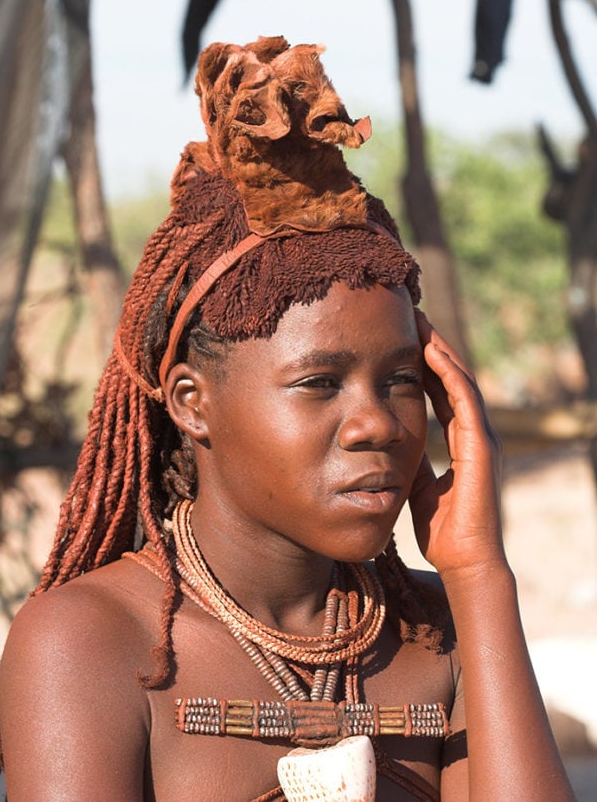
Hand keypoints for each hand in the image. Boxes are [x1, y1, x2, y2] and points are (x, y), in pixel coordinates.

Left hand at [408, 311, 504, 578]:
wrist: (465, 561)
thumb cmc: (443, 530)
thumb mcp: (421, 484)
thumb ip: (415, 461)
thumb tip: (396, 445)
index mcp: (462, 439)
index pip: (442, 389)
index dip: (424, 361)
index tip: (403, 338)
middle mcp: (475, 432)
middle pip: (453, 376)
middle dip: (432, 344)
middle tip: (411, 315)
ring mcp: (481, 437)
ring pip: (460, 379)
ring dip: (439, 348)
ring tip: (419, 321)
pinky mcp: (480, 445)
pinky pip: (464, 399)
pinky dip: (447, 373)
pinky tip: (430, 351)